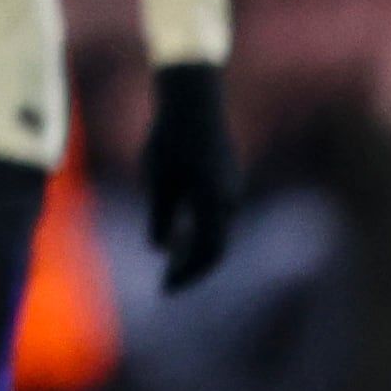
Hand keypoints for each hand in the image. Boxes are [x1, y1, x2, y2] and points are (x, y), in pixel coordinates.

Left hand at [144, 60, 240, 289]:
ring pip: (216, 230)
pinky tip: (178, 232)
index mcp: (215, 203)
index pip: (209, 253)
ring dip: (194, 249)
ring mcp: (231, 187)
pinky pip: (216, 214)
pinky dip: (199, 230)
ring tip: (170, 262)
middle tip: (167, 284)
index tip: (166, 290)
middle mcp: (230, 199)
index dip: (188, 275)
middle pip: (215, 246)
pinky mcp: (225, 177)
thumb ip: (161, 218)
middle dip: (191, 268)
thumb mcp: (159, 180)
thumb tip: (160, 250)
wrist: (194, 99)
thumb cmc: (171, 138)